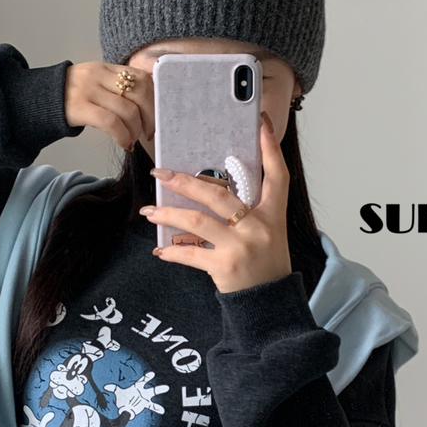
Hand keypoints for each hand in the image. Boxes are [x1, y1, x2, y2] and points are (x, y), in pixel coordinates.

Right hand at [64, 61, 152, 154]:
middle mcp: (100, 75)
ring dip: (136, 130)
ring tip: (132, 139)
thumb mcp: (97, 83)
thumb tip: (147, 111)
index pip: (142, 78)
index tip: (156, 117)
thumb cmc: (74, 96)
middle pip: (140, 94)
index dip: (154, 100)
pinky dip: (123, 136)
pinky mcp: (80, 107)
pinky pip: (111, 122)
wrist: (40, 100)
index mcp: (107, 68)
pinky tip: (123, 143)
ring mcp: (89, 90)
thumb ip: (119, 89)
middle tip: (148, 133)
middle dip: (150, 117)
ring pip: (127, 110)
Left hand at [104, 371, 169, 418]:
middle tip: (166, 388)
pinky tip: (162, 411)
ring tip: (167, 395)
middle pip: (152, 390)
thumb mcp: (118, 392)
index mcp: (137, 387)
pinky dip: (157, 408)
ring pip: (154, 397)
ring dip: (160, 396)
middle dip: (159, 389)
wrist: (125, 407)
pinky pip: (152, 406)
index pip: (143, 381)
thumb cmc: (123, 398)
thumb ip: (113, 388)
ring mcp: (145, 399)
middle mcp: (143, 392)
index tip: (153, 374)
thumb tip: (106, 387)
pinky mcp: (144, 405)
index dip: (147, 377)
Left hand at [140, 112, 292, 294]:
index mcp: (273, 214)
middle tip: (160, 173)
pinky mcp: (225, 267)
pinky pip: (190, 254)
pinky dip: (172, 252)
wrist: (270, 304)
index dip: (270, 148)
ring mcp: (240, 247)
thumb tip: (208, 189)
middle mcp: (258, 227)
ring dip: (168, 215)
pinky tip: (159, 250)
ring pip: (197, 221)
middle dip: (185, 182)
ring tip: (149, 212)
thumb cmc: (266, 264)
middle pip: (219, 194)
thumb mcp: (268, 232)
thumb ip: (248, 210)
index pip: (277, 174)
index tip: (262, 123)